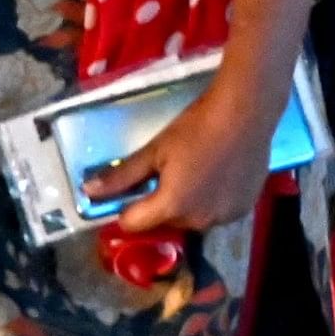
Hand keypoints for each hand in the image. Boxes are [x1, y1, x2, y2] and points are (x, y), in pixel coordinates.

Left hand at [83, 64, 285, 240]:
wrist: (246, 112)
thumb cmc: (197, 126)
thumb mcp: (155, 149)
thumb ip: (121, 176)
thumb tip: (88, 192)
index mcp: (171, 207)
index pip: (134, 223)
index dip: (130, 206)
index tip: (139, 185)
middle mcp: (198, 221)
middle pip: (166, 221)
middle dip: (163, 203)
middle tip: (173, 170)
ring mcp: (224, 217)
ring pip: (193, 219)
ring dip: (189, 204)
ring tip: (199, 170)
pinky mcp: (243, 209)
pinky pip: (217, 213)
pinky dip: (213, 201)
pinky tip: (219, 175)